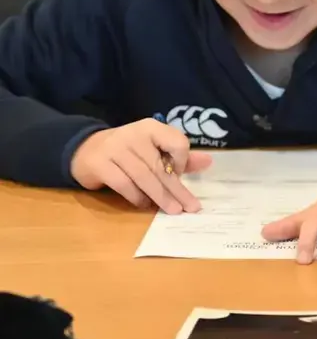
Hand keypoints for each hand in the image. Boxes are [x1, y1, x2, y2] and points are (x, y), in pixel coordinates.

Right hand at [70, 118, 211, 213]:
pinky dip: (137, 197)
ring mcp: (115, 148)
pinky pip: (124, 185)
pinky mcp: (100, 164)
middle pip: (160, 165)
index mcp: (151, 128)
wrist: (86, 149)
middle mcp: (134, 135)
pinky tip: (145, 205)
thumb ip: (179, 156)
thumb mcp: (153, 148)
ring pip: (144, 176)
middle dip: (177, 189)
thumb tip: (208, 162)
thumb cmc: (128, 151)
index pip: (176, 141)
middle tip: (190, 207)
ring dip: (160, 197)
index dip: (182, 160)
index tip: (178, 174)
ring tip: (173, 210)